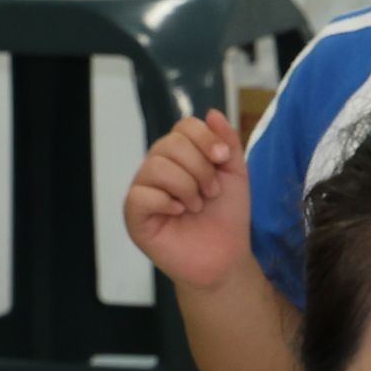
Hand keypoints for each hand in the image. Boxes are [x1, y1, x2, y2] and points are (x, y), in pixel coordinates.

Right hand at [124, 108, 255, 294]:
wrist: (225, 257)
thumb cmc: (226, 217)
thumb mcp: (235, 174)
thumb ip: (227, 142)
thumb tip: (213, 112)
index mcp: (179, 156)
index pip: (183, 126)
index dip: (204, 138)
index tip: (223, 159)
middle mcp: (157, 168)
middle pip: (170, 143)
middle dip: (200, 167)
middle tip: (212, 192)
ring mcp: (143, 190)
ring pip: (156, 166)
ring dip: (187, 186)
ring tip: (197, 205)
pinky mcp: (135, 215)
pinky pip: (140, 194)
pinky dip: (166, 201)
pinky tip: (179, 213)